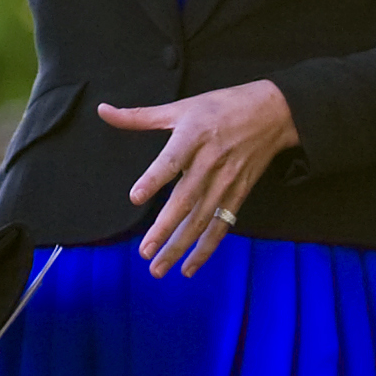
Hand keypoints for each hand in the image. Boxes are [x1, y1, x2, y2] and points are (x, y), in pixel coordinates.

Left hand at [97, 80, 299, 276]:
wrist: (273, 113)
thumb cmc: (221, 107)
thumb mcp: (181, 107)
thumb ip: (139, 116)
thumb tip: (103, 111)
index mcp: (192, 137)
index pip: (171, 161)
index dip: (154, 179)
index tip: (135, 197)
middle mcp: (209, 162)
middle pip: (185, 200)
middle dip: (164, 229)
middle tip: (144, 251)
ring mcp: (225, 181)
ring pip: (201, 220)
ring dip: (180, 246)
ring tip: (159, 267)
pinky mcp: (238, 194)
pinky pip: (221, 225)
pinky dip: (206, 248)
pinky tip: (189, 266)